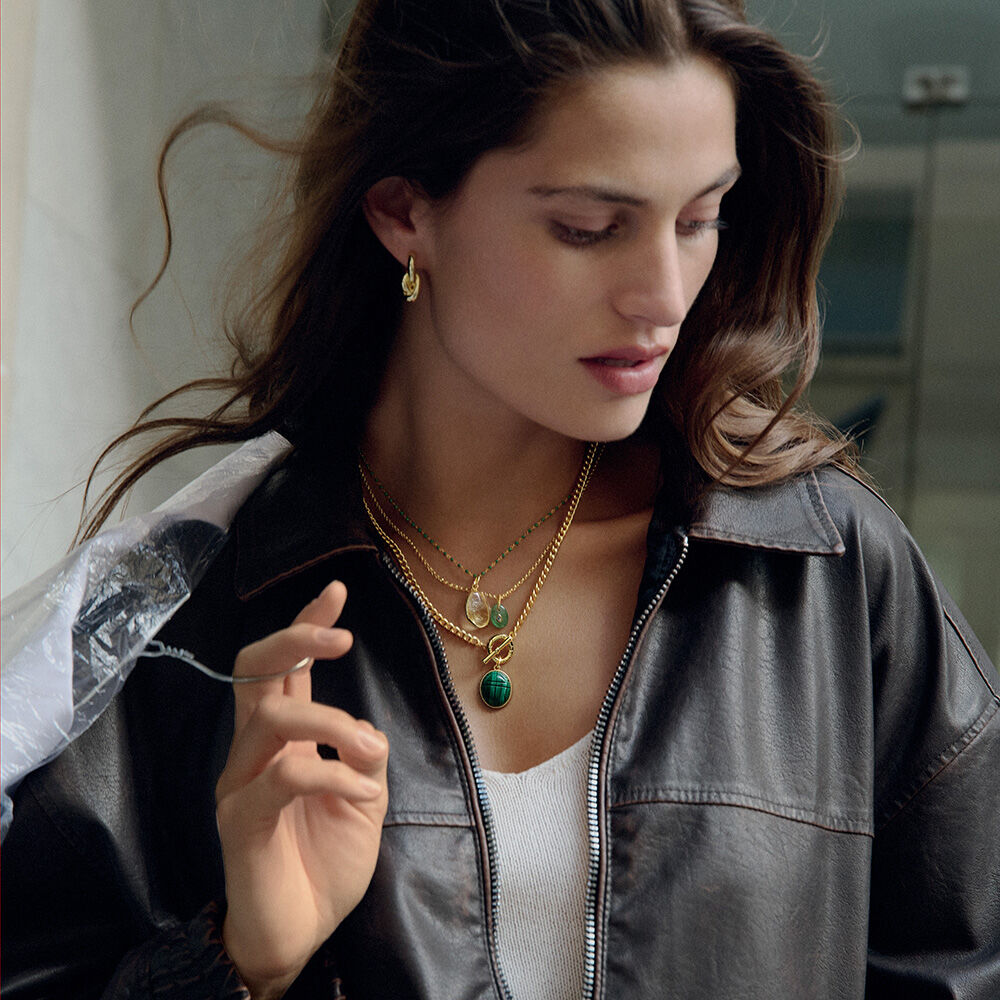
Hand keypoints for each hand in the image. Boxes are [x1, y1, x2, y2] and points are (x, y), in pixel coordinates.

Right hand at [215, 581, 387, 997]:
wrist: (301, 934)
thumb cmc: (327, 863)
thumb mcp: (365, 798)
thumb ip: (364, 755)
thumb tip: (365, 729)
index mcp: (284, 740)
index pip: (285, 669)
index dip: (306, 626)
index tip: (336, 592)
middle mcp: (254, 752)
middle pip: (256, 673)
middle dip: (297, 640)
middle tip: (343, 639)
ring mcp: (242, 783)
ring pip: (274, 717)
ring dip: (333, 722)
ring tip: (366, 754)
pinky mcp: (241, 820)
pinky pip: (286, 775)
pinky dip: (336, 776)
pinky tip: (363, 796)